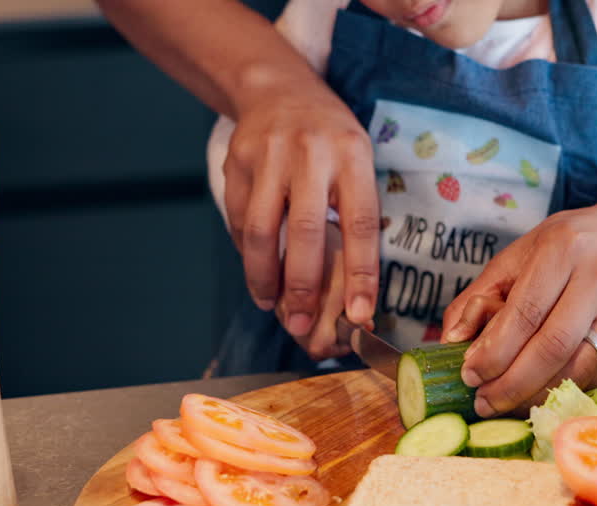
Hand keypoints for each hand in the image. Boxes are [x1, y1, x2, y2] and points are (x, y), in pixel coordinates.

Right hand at [222, 68, 379, 336]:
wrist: (278, 89)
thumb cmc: (330, 139)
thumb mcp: (359, 162)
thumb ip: (358, 214)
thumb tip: (359, 290)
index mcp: (352, 156)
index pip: (359, 223)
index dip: (360, 273)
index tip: (360, 314)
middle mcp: (309, 154)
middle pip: (304, 230)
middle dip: (304, 285)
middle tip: (304, 325)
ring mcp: (267, 156)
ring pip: (260, 230)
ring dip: (264, 276)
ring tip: (272, 305)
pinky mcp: (236, 162)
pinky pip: (238, 219)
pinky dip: (246, 253)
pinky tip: (256, 273)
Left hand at [441, 189, 596, 416]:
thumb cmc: (571, 245)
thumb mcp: (521, 253)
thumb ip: (481, 295)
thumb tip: (451, 341)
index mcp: (563, 250)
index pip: (524, 312)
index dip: (494, 351)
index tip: (469, 374)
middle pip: (552, 346)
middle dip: (511, 382)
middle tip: (482, 401)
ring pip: (577, 368)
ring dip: (535, 395)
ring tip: (503, 405)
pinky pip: (594, 376)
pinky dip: (561, 392)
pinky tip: (535, 398)